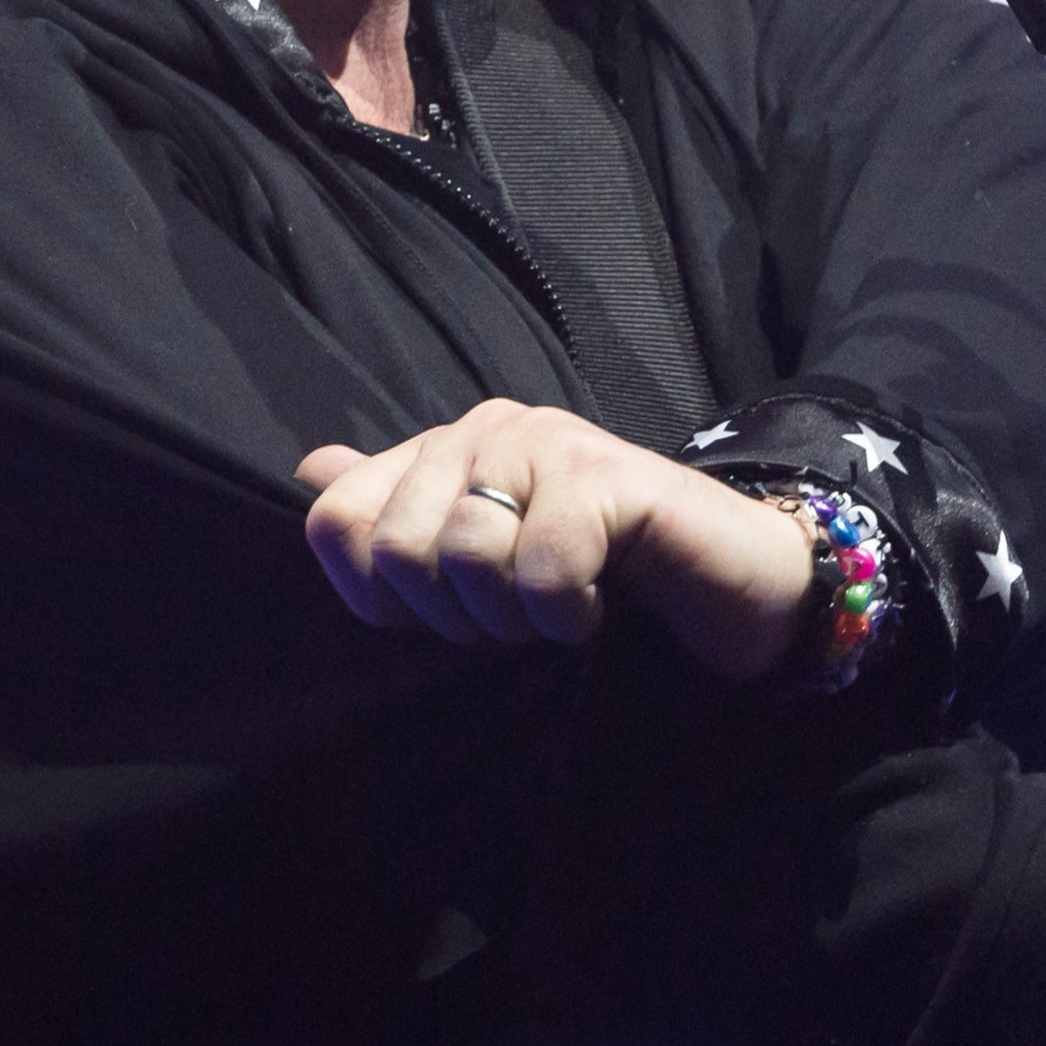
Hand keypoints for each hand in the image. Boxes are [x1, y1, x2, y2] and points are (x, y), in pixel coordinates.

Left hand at [296, 401, 815, 678]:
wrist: (734, 580)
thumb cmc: (610, 576)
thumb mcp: (491, 560)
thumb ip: (401, 513)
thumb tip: (312, 471)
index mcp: (444, 448)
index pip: (335, 522)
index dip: (379, 600)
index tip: (452, 616)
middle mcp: (485, 428)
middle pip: (394, 548)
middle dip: (455, 617)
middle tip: (520, 618)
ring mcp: (546, 441)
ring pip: (465, 555)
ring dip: (515, 617)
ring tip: (561, 610)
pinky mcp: (605, 472)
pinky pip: (541, 566)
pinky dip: (567, 614)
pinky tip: (599, 605)